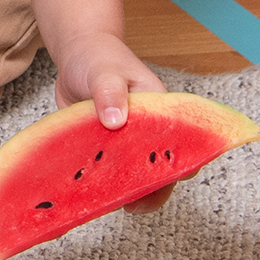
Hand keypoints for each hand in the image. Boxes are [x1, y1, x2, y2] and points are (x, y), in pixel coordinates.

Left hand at [50, 26, 174, 211]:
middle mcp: (147, 131)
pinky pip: (107, 170)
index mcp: (160, 112)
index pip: (183, 145)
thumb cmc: (99, 57)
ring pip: (133, 174)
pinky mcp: (104, 147)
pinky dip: (102, 182)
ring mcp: (125, 141)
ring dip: (125, 190)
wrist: (76, 54)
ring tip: (111, 204)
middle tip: (133, 205)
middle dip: (151, 190)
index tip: (164, 183)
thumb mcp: (105, 70)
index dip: (179, 166)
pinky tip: (90, 194)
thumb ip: (110, 92)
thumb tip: (116, 120)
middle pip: (160, 168)